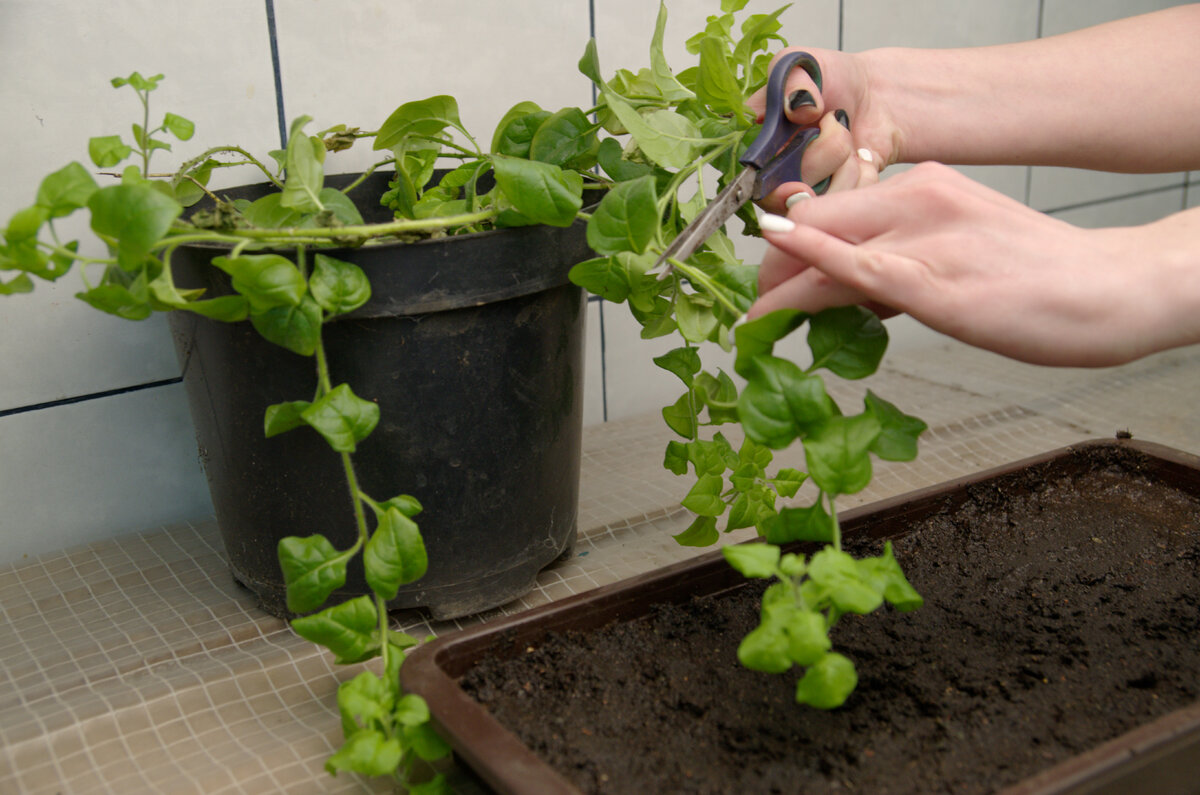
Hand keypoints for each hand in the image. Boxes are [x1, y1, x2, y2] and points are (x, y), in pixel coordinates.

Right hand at [746, 47, 896, 212]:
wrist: (876, 93)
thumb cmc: (832, 78)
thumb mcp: (803, 63)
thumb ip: (790, 81)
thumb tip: (797, 108)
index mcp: (758, 147)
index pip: (751, 186)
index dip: (772, 191)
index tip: (793, 185)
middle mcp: (779, 176)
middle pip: (792, 195)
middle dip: (823, 155)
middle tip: (833, 123)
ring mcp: (812, 191)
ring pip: (826, 198)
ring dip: (847, 163)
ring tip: (848, 137)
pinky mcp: (843, 198)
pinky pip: (854, 198)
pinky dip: (866, 173)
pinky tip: (863, 154)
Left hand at [749, 162, 1199, 366]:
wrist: (1110, 288)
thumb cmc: (1039, 275)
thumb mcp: (960, 249)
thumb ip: (904, 259)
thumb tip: (853, 288)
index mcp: (927, 187)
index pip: (838, 208)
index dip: (794, 243)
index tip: (770, 273)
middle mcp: (920, 200)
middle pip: (821, 222)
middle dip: (777, 266)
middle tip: (753, 304)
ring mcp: (928, 239)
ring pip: (831, 250)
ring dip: (782, 286)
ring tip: (756, 320)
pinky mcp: (938, 283)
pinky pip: (862, 269)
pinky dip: (815, 265)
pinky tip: (783, 271)